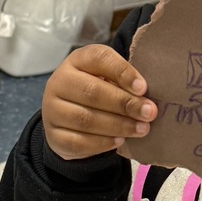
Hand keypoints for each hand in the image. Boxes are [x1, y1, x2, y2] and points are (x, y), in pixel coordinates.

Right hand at [42, 44, 157, 159]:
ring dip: (118, 125)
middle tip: (148, 113)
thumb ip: (124, 83)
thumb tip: (146, 99)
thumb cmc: (97, 92)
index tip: (143, 88)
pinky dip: (102, 143)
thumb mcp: (108, 79)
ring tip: (141, 129)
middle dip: (125, 103)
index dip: (122, 72)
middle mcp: (60, 82)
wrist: (68, 118)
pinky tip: (119, 141)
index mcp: (77, 61)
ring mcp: (52, 110)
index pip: (98, 58)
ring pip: (85, 119)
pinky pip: (78, 141)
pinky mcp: (54, 136)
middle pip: (92, 91)